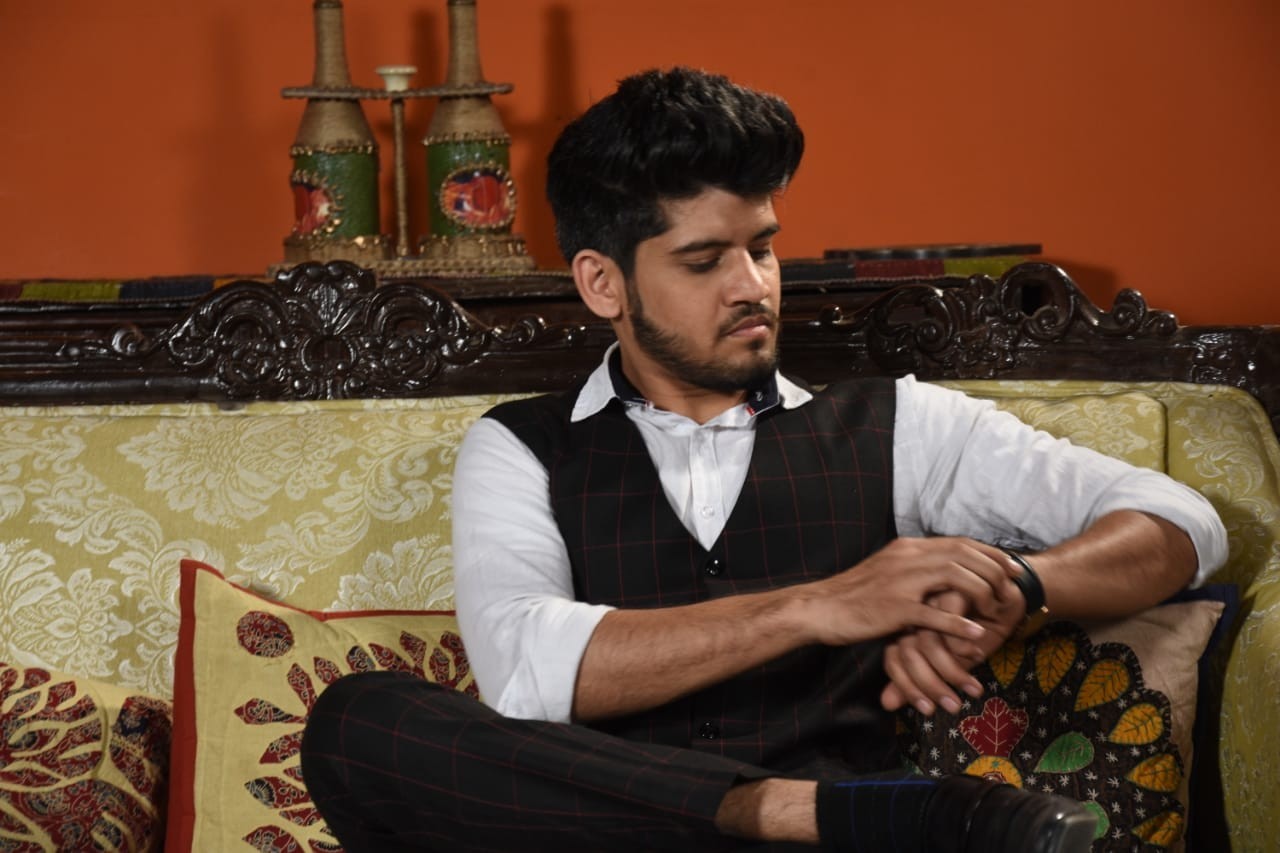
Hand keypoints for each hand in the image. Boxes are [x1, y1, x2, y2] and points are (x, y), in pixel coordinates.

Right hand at [797, 536, 1019, 648]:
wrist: (821, 607)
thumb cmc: (854, 594)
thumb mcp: (887, 571)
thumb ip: (914, 567)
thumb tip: (941, 568)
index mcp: (907, 549)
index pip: (958, 543)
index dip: (989, 553)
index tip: (1011, 566)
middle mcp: (907, 559)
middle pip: (962, 555)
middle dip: (994, 568)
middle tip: (1015, 585)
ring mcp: (900, 582)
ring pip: (954, 577)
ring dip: (981, 592)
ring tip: (996, 609)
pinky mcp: (894, 608)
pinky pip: (934, 614)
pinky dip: (958, 623)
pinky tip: (975, 632)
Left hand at [880, 584, 1024, 715]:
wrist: (1007, 599)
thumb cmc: (977, 630)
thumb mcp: (952, 661)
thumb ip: (920, 679)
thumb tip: (886, 704)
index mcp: (907, 628)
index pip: (893, 659)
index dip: (907, 687)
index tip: (928, 710)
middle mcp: (914, 613)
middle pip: (908, 653)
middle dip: (931, 685)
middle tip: (954, 706)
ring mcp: (930, 600)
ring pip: (927, 642)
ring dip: (951, 672)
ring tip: (973, 689)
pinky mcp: (950, 589)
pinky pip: (950, 625)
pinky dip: (964, 645)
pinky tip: (977, 651)